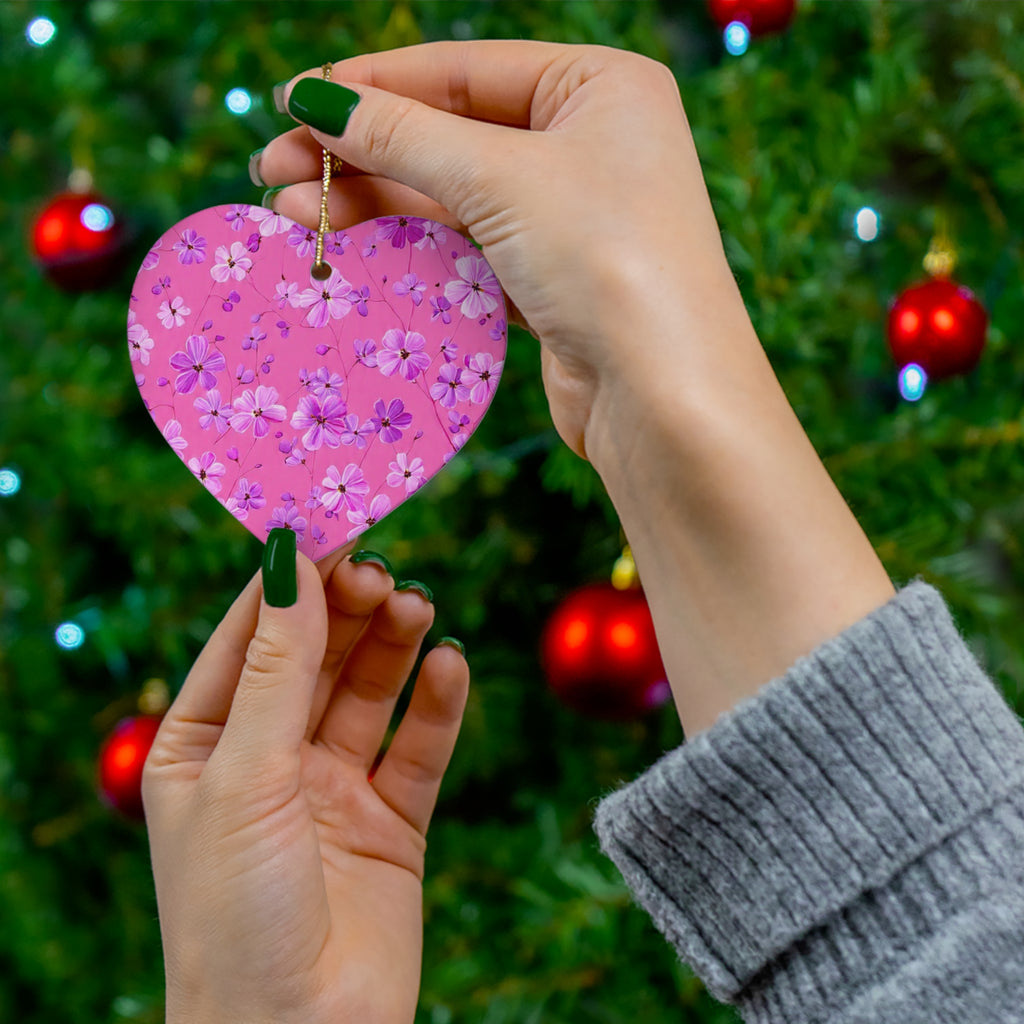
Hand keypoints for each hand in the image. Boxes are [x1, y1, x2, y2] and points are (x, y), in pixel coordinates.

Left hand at [143, 547, 468, 1023]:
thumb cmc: (236, 915)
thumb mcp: (246, 775)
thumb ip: (277, 668)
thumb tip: (290, 561)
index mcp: (204, 745)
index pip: (248, 638)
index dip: (288, 582)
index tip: (331, 526)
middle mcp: (268, 760)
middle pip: (316, 657)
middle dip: (347, 611)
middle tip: (382, 573)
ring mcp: (332, 789)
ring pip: (369, 693)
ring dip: (393, 646)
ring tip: (417, 608)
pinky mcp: (391, 822)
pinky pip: (418, 748)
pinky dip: (437, 705)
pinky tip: (450, 666)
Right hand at [255, 42, 894, 737]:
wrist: (665, 397)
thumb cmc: (605, 260)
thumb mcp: (499, 179)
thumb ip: (402, 136)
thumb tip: (314, 100)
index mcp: (599, 86)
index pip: (463, 70)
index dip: (372, 85)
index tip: (292, 103)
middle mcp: (590, 143)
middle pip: (451, 133)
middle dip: (361, 153)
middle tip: (275, 171)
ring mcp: (572, 215)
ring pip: (453, 195)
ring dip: (375, 202)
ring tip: (293, 212)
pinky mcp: (553, 279)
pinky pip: (468, 247)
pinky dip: (411, 246)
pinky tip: (352, 247)